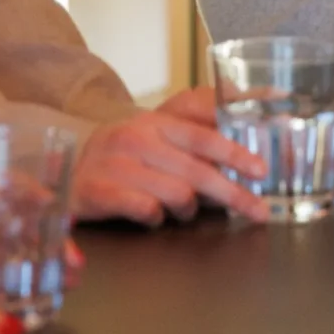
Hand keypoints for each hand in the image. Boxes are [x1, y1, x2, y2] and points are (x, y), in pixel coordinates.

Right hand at [74, 88, 269, 224]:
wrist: (72, 168)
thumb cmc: (128, 153)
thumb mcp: (160, 131)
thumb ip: (199, 125)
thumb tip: (247, 117)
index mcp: (157, 122)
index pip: (203, 136)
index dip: (235, 152)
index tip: (261, 170)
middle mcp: (138, 138)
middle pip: (197, 171)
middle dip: (233, 193)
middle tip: (258, 211)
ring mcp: (117, 164)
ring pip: (176, 193)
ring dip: (190, 209)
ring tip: (186, 211)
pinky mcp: (99, 190)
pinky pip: (145, 209)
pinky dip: (157, 217)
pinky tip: (155, 216)